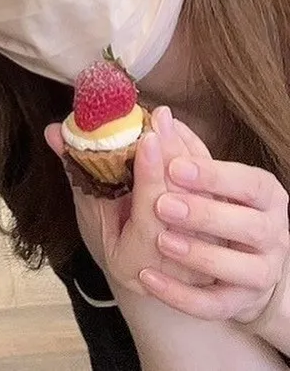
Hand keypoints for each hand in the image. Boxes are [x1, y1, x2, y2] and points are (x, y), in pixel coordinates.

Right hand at [45, 108, 212, 294]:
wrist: (146, 276)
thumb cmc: (111, 245)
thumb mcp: (89, 215)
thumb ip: (77, 174)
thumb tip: (53, 131)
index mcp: (137, 261)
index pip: (150, 217)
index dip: (151, 177)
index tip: (148, 139)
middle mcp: (177, 263)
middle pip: (183, 203)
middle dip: (173, 155)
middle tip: (160, 118)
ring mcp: (204, 252)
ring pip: (204, 196)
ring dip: (187, 152)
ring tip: (169, 120)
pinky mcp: (220, 234)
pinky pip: (214, 191)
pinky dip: (197, 157)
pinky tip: (180, 131)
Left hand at [139, 117, 289, 329]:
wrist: (243, 267)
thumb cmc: (220, 209)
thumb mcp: (208, 178)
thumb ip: (185, 150)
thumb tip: (160, 116)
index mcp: (265, 196)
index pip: (249, 183)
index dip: (214, 175)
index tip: (175, 166)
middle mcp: (271, 233)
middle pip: (251, 226)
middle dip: (206, 214)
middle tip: (163, 204)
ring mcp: (260, 272)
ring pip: (241, 269)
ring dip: (200, 254)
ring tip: (161, 240)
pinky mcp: (240, 303)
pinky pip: (215, 305)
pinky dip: (182, 296)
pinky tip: (149, 279)